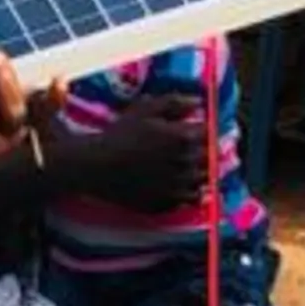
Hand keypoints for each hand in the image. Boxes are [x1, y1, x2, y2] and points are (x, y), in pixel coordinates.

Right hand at [62, 95, 211, 209]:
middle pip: (207, 158)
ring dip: (197, 171)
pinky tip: (175, 183)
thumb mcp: (145, 109)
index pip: (206, 133)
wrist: (97, 166)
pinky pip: (188, 199)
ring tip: (183, 166)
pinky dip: (187, 191)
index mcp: (182, 139)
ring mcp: (177, 187)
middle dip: (201, 151)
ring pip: (201, 180)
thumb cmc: (120, 134)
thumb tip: (198, 101)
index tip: (190, 129)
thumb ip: (174, 103)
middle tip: (185, 148)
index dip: (199, 130)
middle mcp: (185, 164)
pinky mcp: (167, 204)